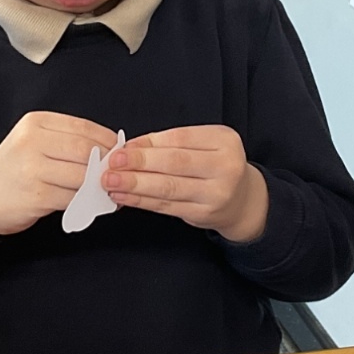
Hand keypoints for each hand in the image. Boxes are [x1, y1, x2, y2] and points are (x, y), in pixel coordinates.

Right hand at [0, 112, 119, 247]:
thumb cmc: (13, 170)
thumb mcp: (33, 142)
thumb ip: (66, 140)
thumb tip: (110, 147)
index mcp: (34, 123)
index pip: (83, 127)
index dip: (107, 140)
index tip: (119, 152)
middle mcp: (31, 142)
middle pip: (86, 150)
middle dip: (107, 164)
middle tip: (119, 174)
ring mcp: (32, 170)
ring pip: (82, 174)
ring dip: (101, 184)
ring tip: (110, 189)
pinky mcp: (36, 196)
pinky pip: (74, 197)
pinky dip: (89, 201)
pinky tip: (94, 203)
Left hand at [104, 125, 268, 242]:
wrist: (242, 199)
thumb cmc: (216, 166)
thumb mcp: (203, 145)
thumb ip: (170, 143)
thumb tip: (131, 146)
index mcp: (224, 141)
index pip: (181, 139)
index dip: (149, 143)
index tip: (123, 147)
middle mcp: (225, 167)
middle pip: (175, 163)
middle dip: (139, 163)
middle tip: (112, 164)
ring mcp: (216, 193)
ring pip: (169, 187)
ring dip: (135, 184)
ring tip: (111, 181)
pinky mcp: (204, 214)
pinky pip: (167, 206)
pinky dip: (142, 201)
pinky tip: (124, 196)